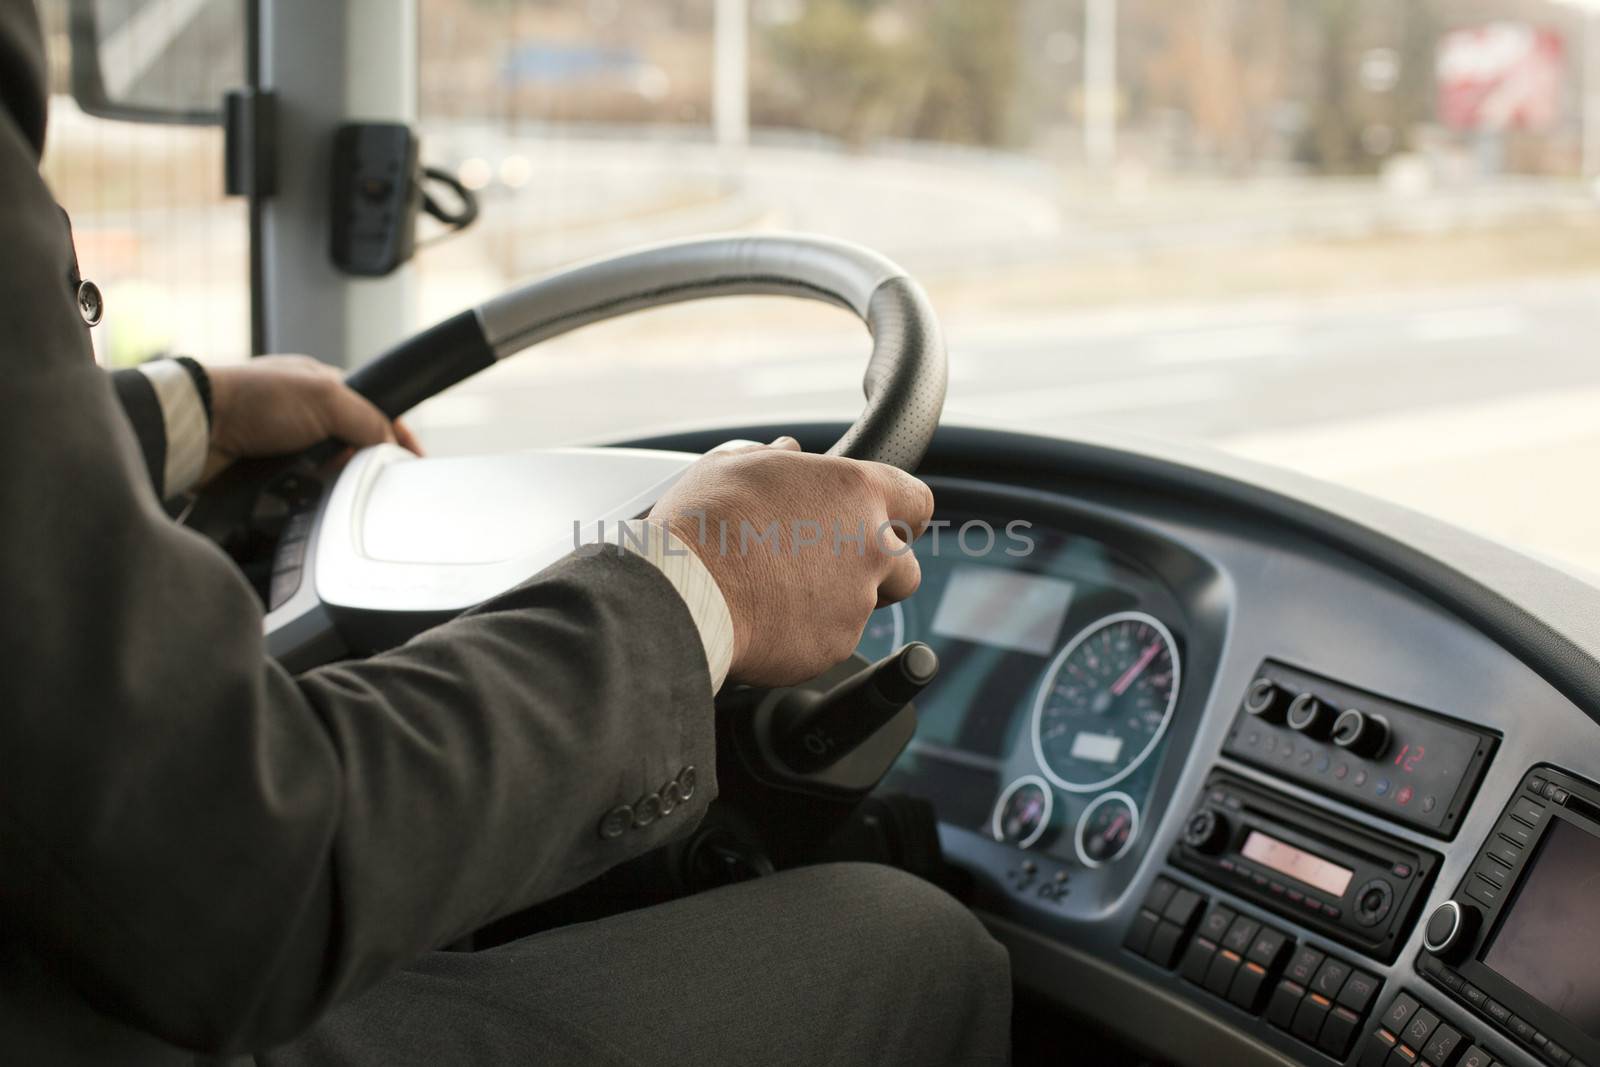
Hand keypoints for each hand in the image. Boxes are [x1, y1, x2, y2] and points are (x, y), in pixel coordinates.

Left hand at [202, 355, 420, 482]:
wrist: (197, 428)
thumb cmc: (254, 399)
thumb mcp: (326, 397)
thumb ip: (367, 420)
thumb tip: (390, 449)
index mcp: (325, 389)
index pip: (377, 415)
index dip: (399, 439)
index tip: (415, 464)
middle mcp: (307, 418)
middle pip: (355, 449)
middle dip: (365, 466)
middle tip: (374, 483)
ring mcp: (287, 447)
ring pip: (330, 475)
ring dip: (333, 485)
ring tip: (337, 493)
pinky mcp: (267, 475)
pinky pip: (302, 494)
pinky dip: (307, 499)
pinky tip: (308, 501)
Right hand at [648, 437, 933, 685]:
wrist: (685, 592)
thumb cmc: (705, 524)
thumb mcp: (733, 466)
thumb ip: (774, 458)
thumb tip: (786, 453)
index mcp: (855, 492)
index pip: (917, 501)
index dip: (901, 515)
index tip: (882, 523)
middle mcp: (870, 548)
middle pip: (905, 568)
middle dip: (877, 572)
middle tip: (830, 568)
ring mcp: (856, 602)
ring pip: (864, 608)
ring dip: (834, 604)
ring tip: (779, 594)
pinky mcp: (833, 647)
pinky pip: (830, 642)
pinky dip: (806, 635)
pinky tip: (766, 620)